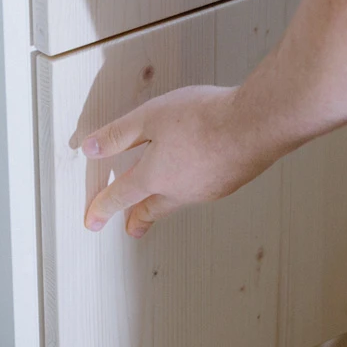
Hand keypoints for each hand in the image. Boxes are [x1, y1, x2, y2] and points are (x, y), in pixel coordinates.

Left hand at [81, 85, 279, 237]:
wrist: (256, 124)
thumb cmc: (204, 118)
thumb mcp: (149, 117)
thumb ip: (118, 134)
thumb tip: (90, 148)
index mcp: (153, 176)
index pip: (120, 196)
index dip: (101, 208)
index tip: (91, 221)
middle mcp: (179, 190)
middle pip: (152, 207)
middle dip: (139, 218)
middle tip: (131, 228)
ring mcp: (207, 189)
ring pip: (179, 198)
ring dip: (166, 200)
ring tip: (163, 196)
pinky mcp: (229, 182)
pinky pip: (202, 188)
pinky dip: (192, 185)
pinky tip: (200, 172)